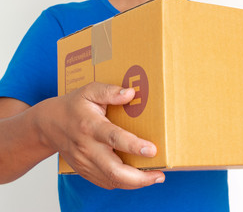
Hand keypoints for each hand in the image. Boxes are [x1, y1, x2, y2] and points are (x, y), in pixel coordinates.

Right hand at [34, 82, 164, 189]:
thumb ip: (110, 91)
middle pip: (113, 170)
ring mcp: (85, 162)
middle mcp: (87, 147)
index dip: (133, 145)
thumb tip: (131, 93)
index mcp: (90, 126)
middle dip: (139, 178)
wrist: (48, 125)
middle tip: (159, 174)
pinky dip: (124, 184)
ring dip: (136, 183)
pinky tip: (138, 178)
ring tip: (155, 177)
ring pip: (111, 181)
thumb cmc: (73, 106)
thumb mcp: (89, 91)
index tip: (152, 149)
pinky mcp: (85, 171)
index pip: (113, 138)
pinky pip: (106, 183)